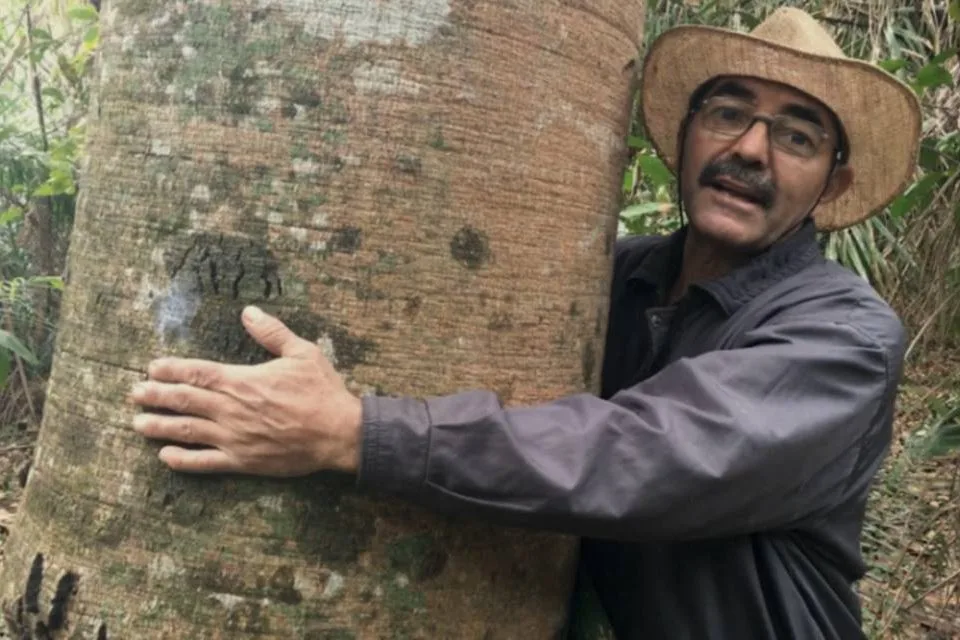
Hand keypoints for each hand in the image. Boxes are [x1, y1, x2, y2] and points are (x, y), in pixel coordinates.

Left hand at [129, 306, 361, 476]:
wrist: (338, 433)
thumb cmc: (322, 391)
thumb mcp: (302, 352)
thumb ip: (271, 332)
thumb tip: (249, 311)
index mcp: (242, 380)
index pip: (196, 373)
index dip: (171, 370)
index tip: (152, 369)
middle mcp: (231, 409)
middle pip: (183, 400)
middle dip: (155, 396)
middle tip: (133, 394)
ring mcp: (233, 437)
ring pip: (186, 431)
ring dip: (159, 427)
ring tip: (137, 424)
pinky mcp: (242, 461)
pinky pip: (204, 463)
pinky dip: (182, 461)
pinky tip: (165, 457)